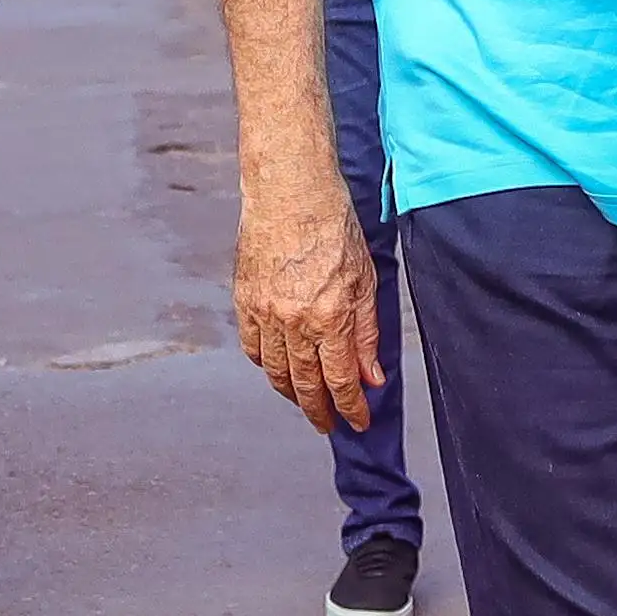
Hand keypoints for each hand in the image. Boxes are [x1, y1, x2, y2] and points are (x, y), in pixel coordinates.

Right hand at [234, 160, 381, 434]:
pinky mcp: (244, 301)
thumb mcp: (366, 280)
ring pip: (276, 372)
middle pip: (305, 386)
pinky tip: (278, 367)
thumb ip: (368, 333)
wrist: (290, 191)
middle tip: (328, 425)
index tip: (359, 423)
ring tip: (305, 401)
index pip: (342, 381)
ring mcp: (265, 313)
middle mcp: (295, 321)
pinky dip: (266, 364)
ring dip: (292, 393)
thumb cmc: (333, 226)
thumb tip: (372, 376)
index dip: (351, 409)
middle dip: (320, 411)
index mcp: (330, 317)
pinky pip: (253, 348)